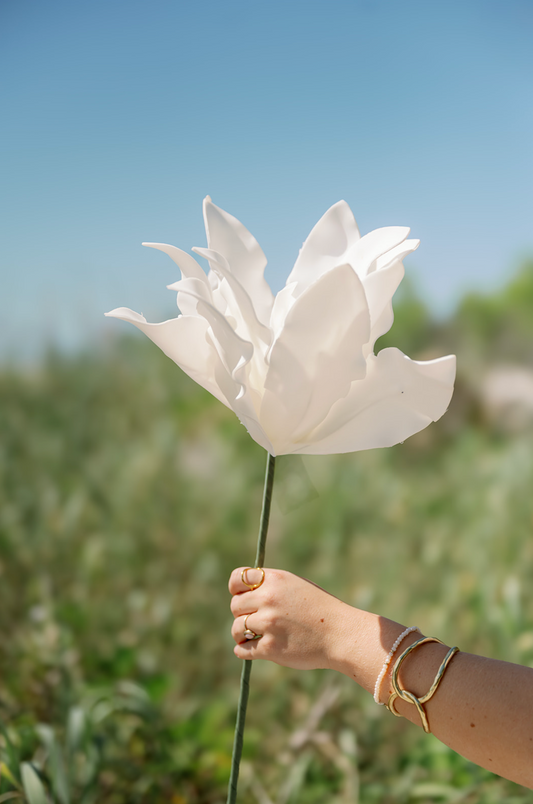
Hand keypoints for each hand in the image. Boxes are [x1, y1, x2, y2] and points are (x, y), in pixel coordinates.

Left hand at [228, 567, 350, 669]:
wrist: (341, 633)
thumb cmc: (320, 609)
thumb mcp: (296, 586)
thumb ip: (271, 586)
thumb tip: (244, 594)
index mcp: (274, 580)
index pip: (237, 578)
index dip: (235, 589)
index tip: (241, 597)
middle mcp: (268, 599)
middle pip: (235, 605)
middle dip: (242, 613)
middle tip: (255, 621)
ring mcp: (268, 623)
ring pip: (236, 628)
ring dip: (241, 634)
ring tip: (253, 636)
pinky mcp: (270, 648)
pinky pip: (243, 650)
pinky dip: (244, 651)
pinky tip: (251, 649)